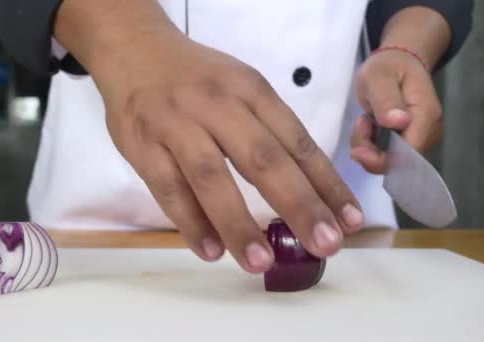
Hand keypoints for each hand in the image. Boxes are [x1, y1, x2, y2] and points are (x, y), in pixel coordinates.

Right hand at [91, 29, 363, 272]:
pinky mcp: (142, 146)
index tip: (348, 220)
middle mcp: (217, 105)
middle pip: (262, 159)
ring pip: (211, 178)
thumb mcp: (241, 88)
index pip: (296, 141)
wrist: (135, 52)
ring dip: (238, 223)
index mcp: (251, 90)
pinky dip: (190, 222)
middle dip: (298, 205)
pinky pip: (168, 189)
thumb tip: (308, 191)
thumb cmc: (198, 79)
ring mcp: (176, 125)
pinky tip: (210, 250)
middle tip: (324, 245)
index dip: (325, 183)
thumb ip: (268, 131)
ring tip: (261, 261)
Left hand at [351, 49, 442, 173]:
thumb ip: (386, 99)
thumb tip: (399, 123)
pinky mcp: (410, 141)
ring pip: (390, 160)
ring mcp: (421, 138)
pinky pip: (388, 155)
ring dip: (369, 146)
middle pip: (398, 162)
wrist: (396, 63)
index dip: (381, 159)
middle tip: (360, 124)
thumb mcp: (378, 77)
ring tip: (364, 120)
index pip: (408, 154)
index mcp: (426, 116)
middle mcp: (430, 131)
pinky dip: (371, 146)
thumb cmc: (387, 67)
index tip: (357, 148)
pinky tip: (369, 126)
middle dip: (371, 151)